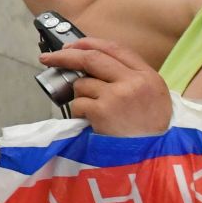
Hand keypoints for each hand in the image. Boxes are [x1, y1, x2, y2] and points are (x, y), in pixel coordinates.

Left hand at [43, 36, 173, 135]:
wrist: (153, 159)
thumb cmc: (149, 131)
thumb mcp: (153, 98)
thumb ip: (129, 78)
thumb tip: (91, 63)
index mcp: (148, 76)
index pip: (115, 48)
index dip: (89, 43)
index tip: (72, 44)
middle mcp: (134, 82)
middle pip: (92, 58)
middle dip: (65, 55)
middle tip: (48, 58)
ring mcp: (117, 95)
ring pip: (81, 84)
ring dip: (80, 97)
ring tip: (95, 114)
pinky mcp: (102, 111)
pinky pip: (77, 104)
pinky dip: (79, 113)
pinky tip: (92, 123)